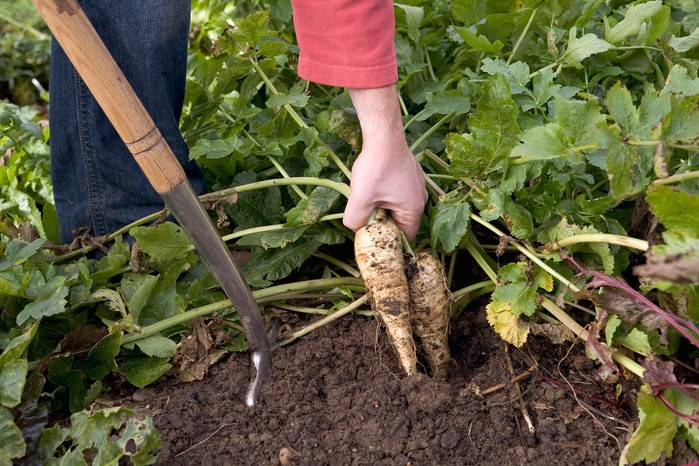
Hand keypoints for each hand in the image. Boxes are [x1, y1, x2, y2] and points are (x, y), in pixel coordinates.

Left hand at [343, 86, 427, 241]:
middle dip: (383, 222)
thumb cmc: (376, 166)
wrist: (383, 134)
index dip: (388, 241)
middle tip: (365, 218)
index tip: (373, 239)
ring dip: (382, 207)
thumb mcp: (360, 198)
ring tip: (367, 199)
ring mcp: (417, 185)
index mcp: (414, 209)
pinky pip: (398, 192)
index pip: (405, 237)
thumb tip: (355, 229)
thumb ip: (355, 220)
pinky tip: (372, 185)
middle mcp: (420, 198)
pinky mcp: (410, 174)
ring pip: (397, 206)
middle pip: (400, 222)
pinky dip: (385, 194)